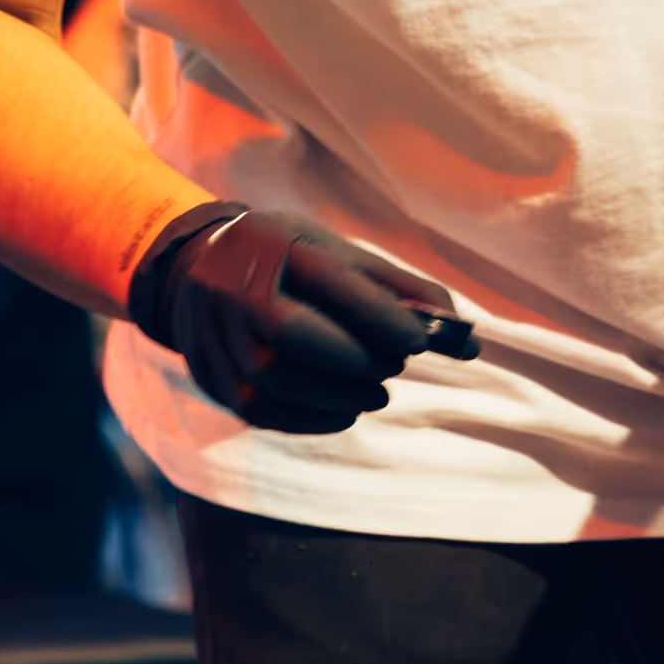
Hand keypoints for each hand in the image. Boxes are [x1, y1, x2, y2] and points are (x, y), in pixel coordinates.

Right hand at [128, 210, 477, 433]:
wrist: (196, 267)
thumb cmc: (287, 258)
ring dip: (337, 396)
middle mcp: (233, 287)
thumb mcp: (336, 251)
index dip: (380, 318)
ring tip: (374, 393)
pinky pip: (258, 410)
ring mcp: (213, 334)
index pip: (329, 284)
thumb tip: (467, 342)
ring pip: (272, 379)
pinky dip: (311, 419)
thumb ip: (399, 290)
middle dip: (354, 360)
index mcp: (274, 244)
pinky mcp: (210, 375)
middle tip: (392, 367)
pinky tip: (344, 412)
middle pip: (292, 336)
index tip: (419, 341)